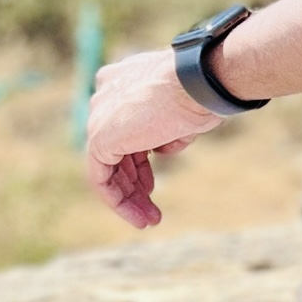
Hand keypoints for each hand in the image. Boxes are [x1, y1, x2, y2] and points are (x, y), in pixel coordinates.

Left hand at [85, 47, 221, 227]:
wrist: (199, 83)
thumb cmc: (202, 92)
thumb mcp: (183, 112)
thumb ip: (166, 127)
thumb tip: (162, 147)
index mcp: (122, 81)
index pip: (124, 130)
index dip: (139, 162)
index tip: (152, 185)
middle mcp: (104, 95)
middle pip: (115, 151)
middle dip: (135, 184)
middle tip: (152, 210)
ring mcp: (99, 115)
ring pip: (108, 167)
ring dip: (129, 198)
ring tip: (150, 220)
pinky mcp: (99, 137)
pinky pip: (101, 178)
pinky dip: (118, 200)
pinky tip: (138, 217)